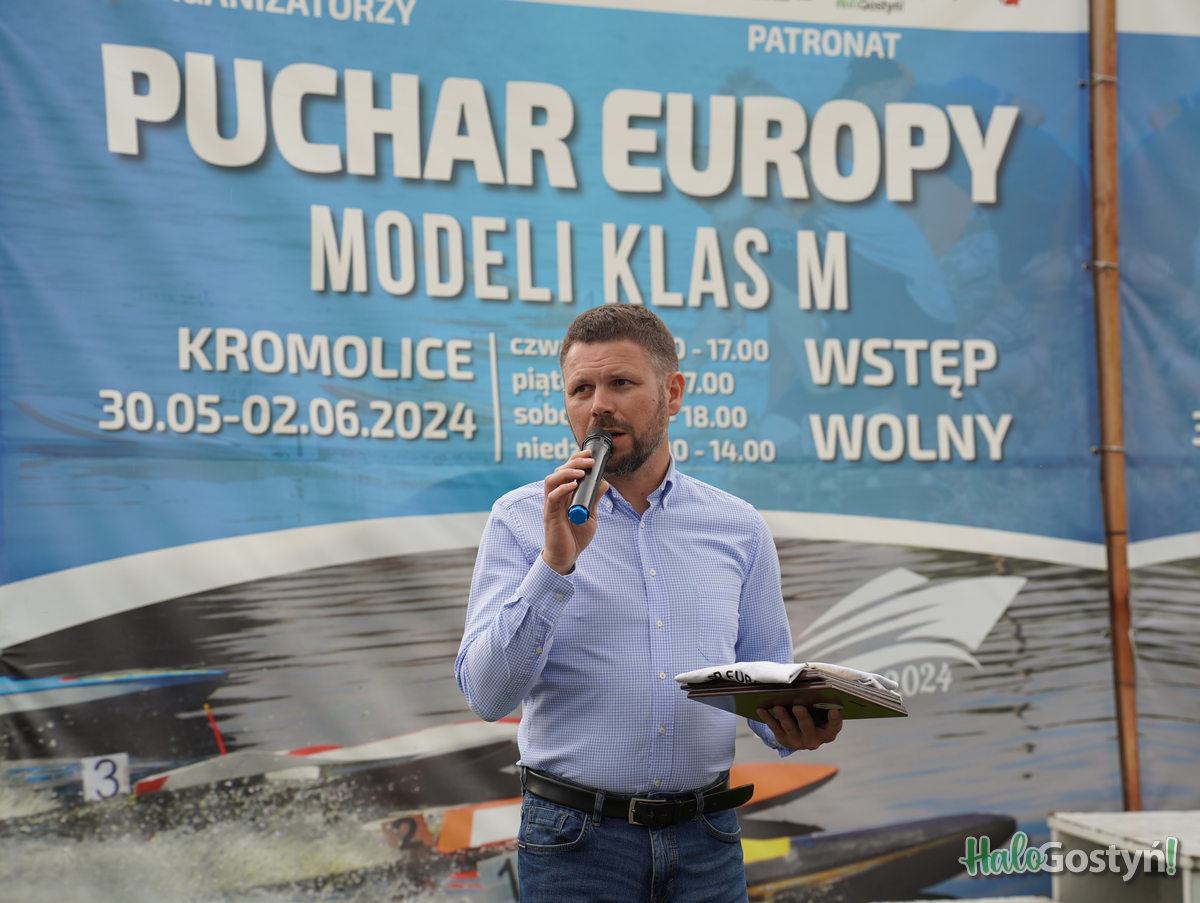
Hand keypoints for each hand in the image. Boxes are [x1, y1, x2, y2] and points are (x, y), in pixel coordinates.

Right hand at [541, 449, 607, 574]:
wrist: (567, 556)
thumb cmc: (576, 536)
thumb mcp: (590, 515)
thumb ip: (595, 499)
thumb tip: (604, 483)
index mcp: (565, 495)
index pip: (566, 471)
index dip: (575, 459)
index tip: (589, 453)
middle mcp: (556, 497)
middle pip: (558, 471)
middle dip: (573, 462)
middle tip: (589, 460)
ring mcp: (551, 505)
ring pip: (551, 481)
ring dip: (566, 473)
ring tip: (580, 471)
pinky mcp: (550, 515)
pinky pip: (552, 498)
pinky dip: (562, 489)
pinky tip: (573, 486)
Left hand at [757, 704, 842, 750]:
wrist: (799, 731)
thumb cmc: (813, 713)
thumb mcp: (819, 709)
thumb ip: (819, 699)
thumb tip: (815, 678)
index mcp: (828, 731)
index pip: (834, 727)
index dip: (835, 720)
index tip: (834, 710)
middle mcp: (815, 739)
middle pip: (809, 728)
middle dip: (803, 718)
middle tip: (797, 706)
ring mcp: (799, 741)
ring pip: (790, 729)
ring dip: (783, 717)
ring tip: (777, 706)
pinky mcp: (784, 740)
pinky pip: (774, 729)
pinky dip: (767, 718)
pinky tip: (761, 709)